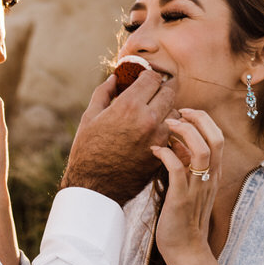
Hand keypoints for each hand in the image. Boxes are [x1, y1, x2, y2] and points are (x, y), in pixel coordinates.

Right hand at [61, 68, 176, 205]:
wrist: (95, 188)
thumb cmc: (87, 151)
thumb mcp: (90, 117)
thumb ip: (104, 92)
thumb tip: (114, 77)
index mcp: (129, 106)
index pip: (153, 78)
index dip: (148, 77)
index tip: (143, 81)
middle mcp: (148, 119)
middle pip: (169, 92)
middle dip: (160, 90)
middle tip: (150, 95)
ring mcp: (158, 137)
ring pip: (175, 113)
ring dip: (166, 111)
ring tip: (151, 116)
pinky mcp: (163, 152)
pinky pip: (172, 134)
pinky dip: (166, 130)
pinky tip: (151, 133)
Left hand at [153, 109, 223, 260]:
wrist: (185, 249)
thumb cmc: (183, 218)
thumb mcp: (188, 186)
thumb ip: (186, 164)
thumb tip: (176, 143)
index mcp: (213, 173)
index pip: (218, 137)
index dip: (203, 119)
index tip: (185, 112)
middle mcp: (210, 178)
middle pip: (216, 138)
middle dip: (198, 119)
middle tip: (178, 113)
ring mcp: (197, 188)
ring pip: (202, 150)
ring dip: (184, 133)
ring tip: (167, 126)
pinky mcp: (181, 199)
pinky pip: (177, 169)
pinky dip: (166, 154)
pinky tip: (154, 151)